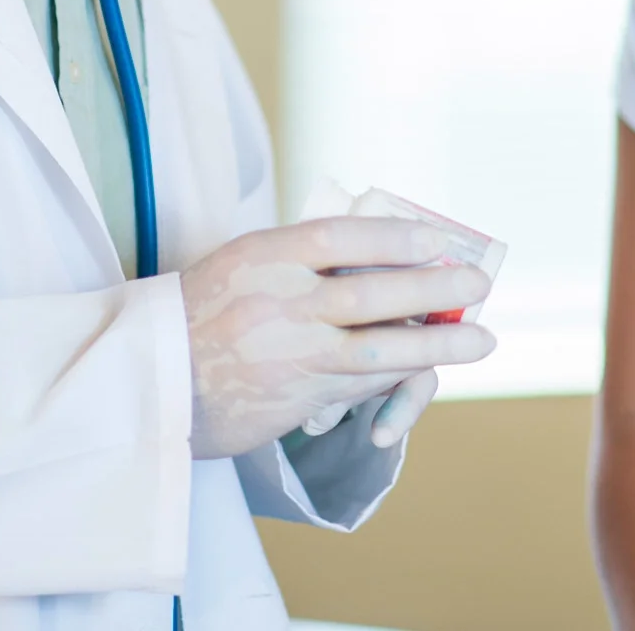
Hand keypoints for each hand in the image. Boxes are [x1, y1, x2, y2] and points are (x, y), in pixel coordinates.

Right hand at [181, 218, 496, 459]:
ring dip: (438, 344)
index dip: (394, 237)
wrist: (151, 382)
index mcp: (261, 256)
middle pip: (371, 294)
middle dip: (433, 289)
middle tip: (476, 282)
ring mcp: (288, 353)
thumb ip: (298, 258)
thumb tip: (381, 250)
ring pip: (379, 349)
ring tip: (483, 340)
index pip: (338, 237)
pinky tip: (426, 365)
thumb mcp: (241, 266)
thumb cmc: (202, 315)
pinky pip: (360, 383)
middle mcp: (277, 302)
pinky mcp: (296, 397)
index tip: (436, 239)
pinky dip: (397, 374)